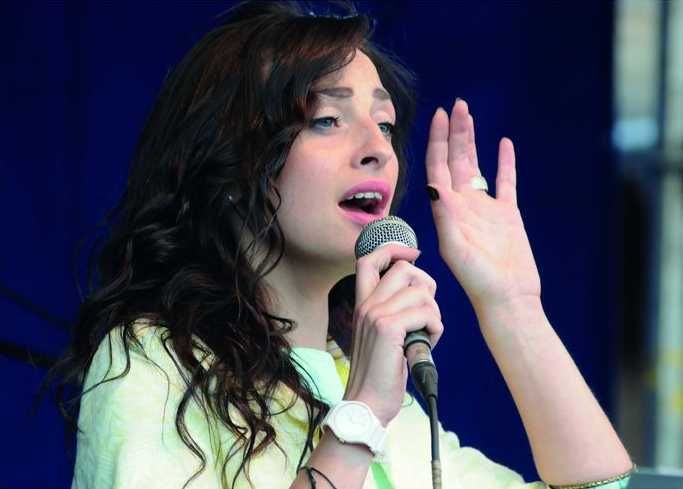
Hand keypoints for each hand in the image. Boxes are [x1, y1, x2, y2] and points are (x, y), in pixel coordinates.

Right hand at [344, 244, 442, 425]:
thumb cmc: (380, 374)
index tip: (413, 253)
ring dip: (434, 313)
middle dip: (426, 285)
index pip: (368, 259)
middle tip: (426, 312)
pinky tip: (428, 344)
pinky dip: (436, 328)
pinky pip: (426, 313)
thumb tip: (421, 293)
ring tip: (426, 335)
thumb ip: (392, 313)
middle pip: (404, 268)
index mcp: (362, 304)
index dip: (393, 248)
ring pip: (421, 291)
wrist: (367, 405)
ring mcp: (375, 315)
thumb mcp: (380, 336)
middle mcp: (366, 305)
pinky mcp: (388, 329)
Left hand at [425, 99, 540, 313]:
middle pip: (456, 160)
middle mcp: (464, 205)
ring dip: (472, 141)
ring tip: (469, 115)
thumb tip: (435, 186)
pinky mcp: (507, 214)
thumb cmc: (478, 279)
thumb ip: (445, 216)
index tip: (439, 115)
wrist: (507, 297)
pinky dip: (505, 163)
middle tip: (457, 105)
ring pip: (476, 165)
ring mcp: (485, 208)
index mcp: (448, 210)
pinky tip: (504, 144)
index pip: (438, 167)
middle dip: (455, 132)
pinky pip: (505, 182)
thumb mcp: (455, 246)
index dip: (437, 140)